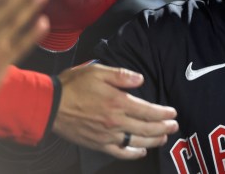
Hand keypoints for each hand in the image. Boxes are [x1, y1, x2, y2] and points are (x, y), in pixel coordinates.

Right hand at [54, 63, 178, 158]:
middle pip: (146, 127)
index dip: (163, 113)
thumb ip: (122, 76)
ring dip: (153, 140)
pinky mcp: (98, 144)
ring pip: (136, 141)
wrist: (50, 105)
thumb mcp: (98, 72)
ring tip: (164, 137)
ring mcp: (107, 135)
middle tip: (174, 126)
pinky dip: (133, 153)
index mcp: (118, 102)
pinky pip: (120, 151)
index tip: (173, 113)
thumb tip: (141, 80)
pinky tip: (141, 151)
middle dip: (163, 127)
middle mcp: (115, 121)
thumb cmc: (74, 85)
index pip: (148, 110)